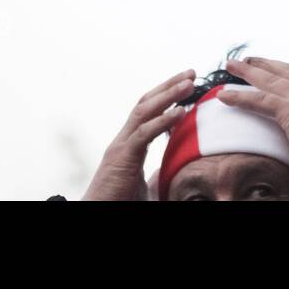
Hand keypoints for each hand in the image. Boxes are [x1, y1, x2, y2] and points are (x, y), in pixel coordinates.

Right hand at [81, 69, 193, 200]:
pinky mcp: (122, 158)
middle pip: (146, 102)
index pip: (148, 110)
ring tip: (189, 84)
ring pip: (144, 111)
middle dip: (169, 85)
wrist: (96, 215)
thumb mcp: (145, 185)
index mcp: (130, 144)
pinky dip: (163, 120)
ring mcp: (121, 146)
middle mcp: (124, 139)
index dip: (167, 95)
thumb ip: (158, 174)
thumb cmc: (120, 202)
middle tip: (192, 73)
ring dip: (168, 95)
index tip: (188, 84)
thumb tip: (175, 169)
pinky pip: (144, 134)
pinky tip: (181, 112)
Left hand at [219, 57, 288, 165]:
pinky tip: (223, 96)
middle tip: (250, 59)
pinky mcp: (288, 108)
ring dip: (247, 71)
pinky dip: (239, 97)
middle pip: (286, 71)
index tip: (279, 66)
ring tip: (230, 65)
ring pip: (269, 80)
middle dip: (266, 64)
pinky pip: (258, 101)